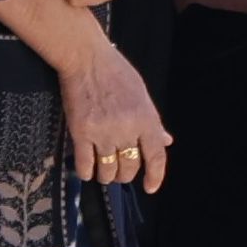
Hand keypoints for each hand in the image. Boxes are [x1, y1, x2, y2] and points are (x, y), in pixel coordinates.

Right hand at [60, 45, 171, 191]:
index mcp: (146, 119)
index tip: (150, 187)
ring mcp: (103, 133)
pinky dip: (87, 172)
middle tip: (120, 172)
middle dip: (125, 175)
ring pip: (108, 170)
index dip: (156, 176)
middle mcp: (127, 129)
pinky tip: (87, 170)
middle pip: (130, 167)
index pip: (156, 156)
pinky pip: (85, 165)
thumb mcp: (142, 95)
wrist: (86, 59)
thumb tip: (166, 140)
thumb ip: (153, 122)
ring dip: (106, 176)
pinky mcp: (81, 133)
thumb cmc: (116, 72)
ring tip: (104, 172)